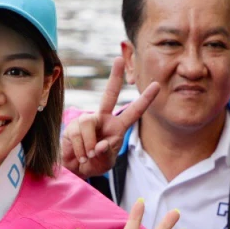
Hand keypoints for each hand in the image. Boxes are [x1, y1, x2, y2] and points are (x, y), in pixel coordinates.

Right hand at [61, 56, 160, 177]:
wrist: (74, 169)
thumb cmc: (94, 164)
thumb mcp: (105, 162)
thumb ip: (106, 153)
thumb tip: (101, 143)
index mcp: (117, 127)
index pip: (134, 111)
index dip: (145, 99)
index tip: (157, 85)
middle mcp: (102, 118)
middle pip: (109, 94)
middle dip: (115, 77)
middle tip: (119, 58)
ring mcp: (87, 120)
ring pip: (89, 123)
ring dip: (89, 145)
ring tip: (87, 156)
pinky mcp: (73, 125)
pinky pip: (78, 134)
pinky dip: (80, 148)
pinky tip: (79, 155)